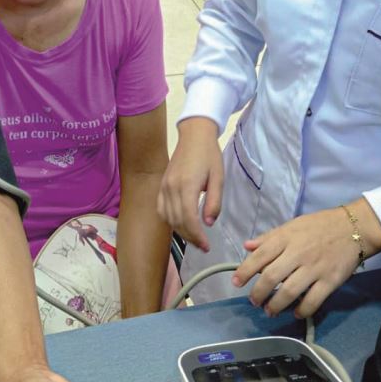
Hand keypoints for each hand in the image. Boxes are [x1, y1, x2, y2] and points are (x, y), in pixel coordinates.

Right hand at [157, 117, 222, 250]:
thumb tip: (209, 223)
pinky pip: (161, 209)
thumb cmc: (209, 155)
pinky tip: (180, 224)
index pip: (189, 219)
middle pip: (177, 221)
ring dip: (180, 231)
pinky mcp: (162, 185)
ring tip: (194, 237)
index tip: (207, 246)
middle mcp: (171, 187)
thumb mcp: (218, 177)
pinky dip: (170, 221)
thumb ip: (214, 201)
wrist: (194, 135)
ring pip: (168, 217)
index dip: (197, 236)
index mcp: (187, 185)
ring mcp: (164, 186)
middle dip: (190, 237)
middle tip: (203, 245)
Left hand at [232, 201, 380, 317]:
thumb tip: (247, 246)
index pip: (260, 256)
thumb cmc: (319, 226)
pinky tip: (295, 313)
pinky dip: (302, 310)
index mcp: (286, 238)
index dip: (245, 271)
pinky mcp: (330, 281)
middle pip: (271, 277)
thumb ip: (269, 237)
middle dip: (258, 293)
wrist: (353, 227)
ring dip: (276, 305)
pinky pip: (313, 301)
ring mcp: (314, 268)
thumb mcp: (292, 225)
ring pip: (289, 292)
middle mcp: (298, 253)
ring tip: (270, 310)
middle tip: (254, 301)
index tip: (236, 282)